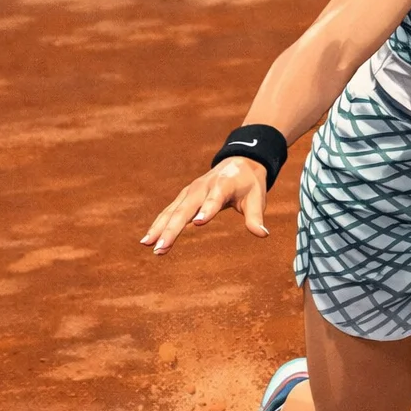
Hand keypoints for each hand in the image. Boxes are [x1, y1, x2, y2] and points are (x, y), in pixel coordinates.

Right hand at [140, 157, 268, 253]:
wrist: (238, 162)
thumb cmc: (248, 184)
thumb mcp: (257, 198)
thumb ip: (255, 217)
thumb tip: (262, 234)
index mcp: (222, 185)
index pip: (214, 198)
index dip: (207, 209)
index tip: (198, 223)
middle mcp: (201, 188)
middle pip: (185, 209)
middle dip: (172, 229)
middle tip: (161, 247)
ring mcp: (190, 192)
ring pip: (172, 211)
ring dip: (159, 228)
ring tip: (148, 245)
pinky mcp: (184, 197)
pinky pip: (168, 212)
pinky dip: (157, 225)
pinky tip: (147, 240)